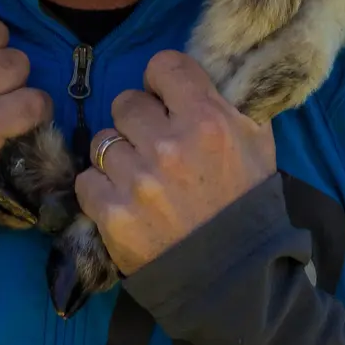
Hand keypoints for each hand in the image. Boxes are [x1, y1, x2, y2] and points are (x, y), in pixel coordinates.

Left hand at [75, 50, 275, 275]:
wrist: (235, 279)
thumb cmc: (247, 203)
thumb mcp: (257, 140)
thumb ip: (229, 99)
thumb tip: (205, 69)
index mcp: (207, 120)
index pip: (163, 65)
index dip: (162, 81)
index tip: (165, 99)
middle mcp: (168, 145)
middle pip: (126, 102)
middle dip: (138, 122)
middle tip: (155, 146)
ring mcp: (137, 181)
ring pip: (103, 141)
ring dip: (119, 157)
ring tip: (141, 178)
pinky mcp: (113, 215)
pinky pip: (87, 180)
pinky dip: (101, 190)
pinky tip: (124, 201)